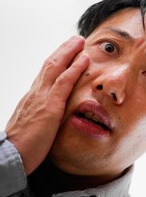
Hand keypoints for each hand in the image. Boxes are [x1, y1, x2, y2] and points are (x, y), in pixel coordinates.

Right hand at [5, 36, 88, 174]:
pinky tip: (84, 59)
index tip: (65, 52)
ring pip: (56, 67)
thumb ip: (40, 118)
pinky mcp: (50, 107)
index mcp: (32, 98)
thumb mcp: (32, 127)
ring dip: (70, 52)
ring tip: (80, 40)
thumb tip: (47, 117)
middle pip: (50, 65)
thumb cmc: (22, 147)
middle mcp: (35, 94)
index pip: (44, 74)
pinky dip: (75, 68)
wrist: (10, 158)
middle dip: (63, 50)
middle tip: (75, 39)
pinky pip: (64, 82)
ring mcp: (42, 98)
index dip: (56, 61)